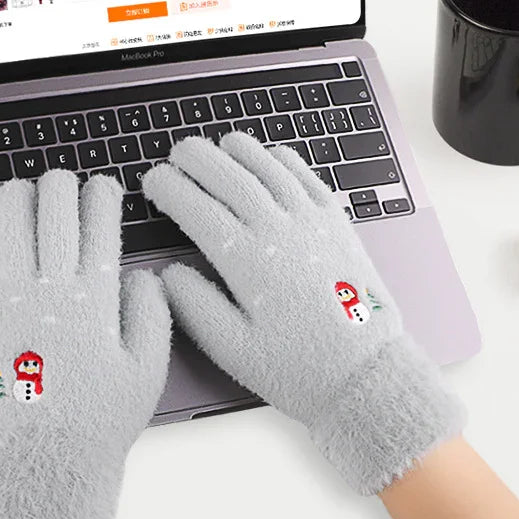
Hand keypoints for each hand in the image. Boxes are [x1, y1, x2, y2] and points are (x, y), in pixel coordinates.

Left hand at [0, 171, 171, 518]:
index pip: (100, 224)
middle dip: (62, 185)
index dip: (103, 195)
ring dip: (22, 194)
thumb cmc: (98, 419)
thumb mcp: (149, 370)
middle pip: (54, 210)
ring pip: (11, 220)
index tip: (105, 186)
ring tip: (29, 191)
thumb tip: (141, 275)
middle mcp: (51, 289)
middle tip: (66, 183)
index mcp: (96, 299)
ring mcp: (8, 299)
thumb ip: (151, 314)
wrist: (40, 461)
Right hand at [142, 134, 463, 494]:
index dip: (170, 188)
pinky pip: (308, 179)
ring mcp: (313, 223)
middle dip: (198, 158)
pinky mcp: (338, 225)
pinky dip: (285, 160)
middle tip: (177, 152)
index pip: (197, 208)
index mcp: (248, 261)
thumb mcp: (234, 350)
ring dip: (240, 152)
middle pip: (231, 177)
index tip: (153, 182)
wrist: (365, 373)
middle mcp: (280, 231)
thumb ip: (194, 307)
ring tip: (219, 145)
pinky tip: (272, 156)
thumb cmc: (299, 368)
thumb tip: (169, 273)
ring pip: (270, 169)